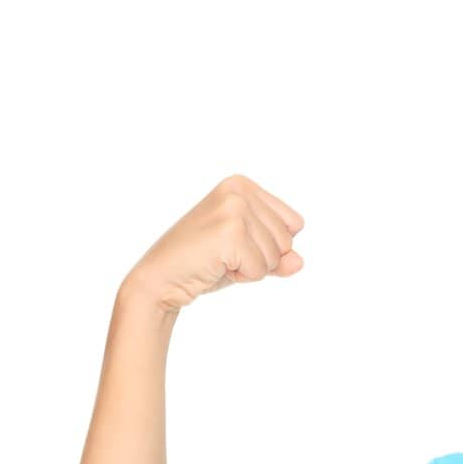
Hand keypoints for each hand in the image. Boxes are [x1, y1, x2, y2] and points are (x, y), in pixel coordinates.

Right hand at [123, 174, 304, 312]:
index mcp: (243, 186)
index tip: (237, 244)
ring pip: (277, 256)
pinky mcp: (229, 232)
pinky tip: (217, 266)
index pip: (294, 224)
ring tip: (220, 259)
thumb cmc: (204, 263)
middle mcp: (239, 191)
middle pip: (288, 240)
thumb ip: (279, 257)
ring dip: (252, 268)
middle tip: (225, 255)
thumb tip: (299, 261)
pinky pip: (261, 269)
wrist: (163, 277)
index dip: (272, 245)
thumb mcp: (249, 255)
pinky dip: (243, 277)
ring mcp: (234, 209)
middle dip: (263, 259)